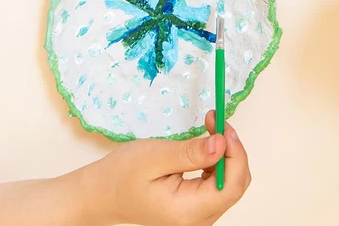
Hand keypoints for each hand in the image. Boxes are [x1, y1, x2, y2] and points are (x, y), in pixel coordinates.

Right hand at [70, 113, 249, 225]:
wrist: (102, 194)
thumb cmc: (122, 175)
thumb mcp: (155, 157)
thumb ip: (190, 153)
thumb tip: (222, 144)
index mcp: (188, 212)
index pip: (231, 186)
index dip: (236, 153)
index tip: (223, 126)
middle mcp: (198, 220)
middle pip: (235, 185)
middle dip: (232, 149)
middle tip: (215, 121)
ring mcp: (197, 216)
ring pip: (229, 183)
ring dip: (225, 153)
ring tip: (209, 128)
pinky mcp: (195, 207)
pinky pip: (217, 185)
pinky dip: (217, 161)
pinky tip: (205, 146)